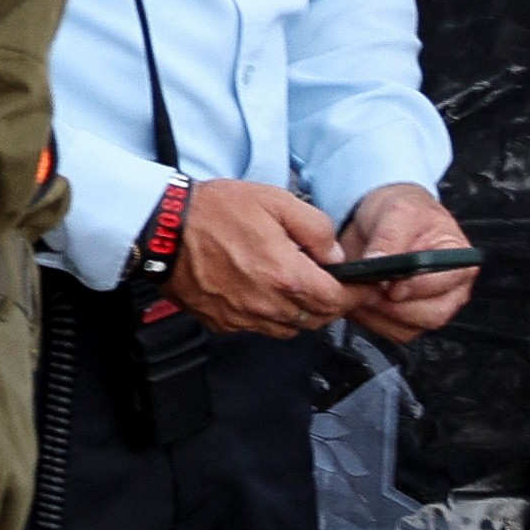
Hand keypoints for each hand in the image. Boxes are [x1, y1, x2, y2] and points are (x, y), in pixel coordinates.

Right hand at [162, 177, 349, 337]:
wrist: (164, 229)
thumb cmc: (215, 211)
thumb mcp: (277, 201)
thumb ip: (315, 229)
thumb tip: (335, 255)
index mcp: (285, 275)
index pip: (337, 300)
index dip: (356, 295)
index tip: (365, 287)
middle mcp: (266, 304)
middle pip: (318, 319)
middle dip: (333, 304)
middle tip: (335, 284)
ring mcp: (243, 317)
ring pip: (291, 328)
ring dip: (304, 313)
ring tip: (300, 286)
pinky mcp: (223, 323)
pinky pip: (260, 328)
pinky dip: (273, 317)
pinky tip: (268, 293)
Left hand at [336, 182, 479, 339]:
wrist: (381, 221)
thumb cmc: (401, 213)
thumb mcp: (397, 211)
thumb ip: (389, 237)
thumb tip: (379, 262)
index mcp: (459, 259)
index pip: (447, 283)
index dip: (418, 287)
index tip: (391, 285)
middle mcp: (451, 289)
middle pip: (432, 314)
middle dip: (395, 307)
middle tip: (367, 290)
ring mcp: (430, 307)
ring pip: (409, 328)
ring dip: (378, 315)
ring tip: (358, 291)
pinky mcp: (408, 320)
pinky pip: (392, 331)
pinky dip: (371, 320)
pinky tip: (359, 299)